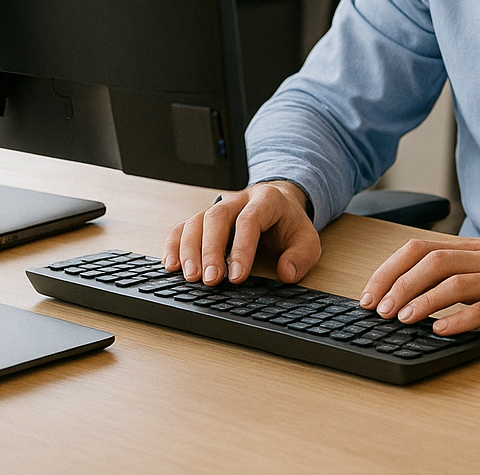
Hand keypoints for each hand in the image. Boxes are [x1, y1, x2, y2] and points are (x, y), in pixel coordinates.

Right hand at [163, 181, 319, 285]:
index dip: (242, 248)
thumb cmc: (288, 224)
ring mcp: (217, 207)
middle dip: (211, 250)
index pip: (250, 220)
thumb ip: (301, 256)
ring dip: (189, 250)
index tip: (237, 277)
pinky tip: (172, 266)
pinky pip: (182, 227)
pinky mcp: (203, 219)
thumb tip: (285, 272)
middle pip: (217, 217)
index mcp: (266, 200)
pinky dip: (174, 246)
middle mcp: (237, 200)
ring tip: (191, 277)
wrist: (278, 204)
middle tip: (210, 279)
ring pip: (196, 221)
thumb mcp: (307, 238)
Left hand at [358, 238, 479, 335]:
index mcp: (476, 248)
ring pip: (454, 283)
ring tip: (399, 319)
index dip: (390, 268)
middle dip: (397, 284)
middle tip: (376, 310)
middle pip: (431, 261)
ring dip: (421, 301)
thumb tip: (419, 289)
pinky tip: (439, 331)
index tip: (370, 292)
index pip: (421, 248)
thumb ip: (463, 272)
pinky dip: (458, 320)